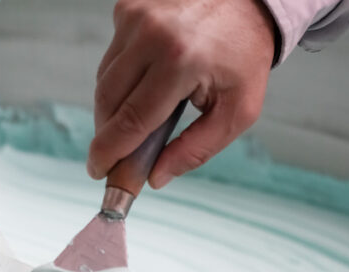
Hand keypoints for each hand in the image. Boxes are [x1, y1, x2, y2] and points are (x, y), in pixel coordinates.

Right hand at [87, 0, 276, 188]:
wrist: (249, 2)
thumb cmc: (244, 55)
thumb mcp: (238, 110)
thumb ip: (197, 149)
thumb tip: (155, 177)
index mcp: (181, 62)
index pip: (131, 120)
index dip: (109, 152)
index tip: (98, 170)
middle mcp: (152, 35)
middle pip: (108, 101)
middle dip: (108, 133)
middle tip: (117, 153)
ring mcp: (135, 17)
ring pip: (104, 79)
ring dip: (116, 104)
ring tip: (144, 109)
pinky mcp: (128, 8)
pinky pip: (112, 56)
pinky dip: (123, 74)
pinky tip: (149, 73)